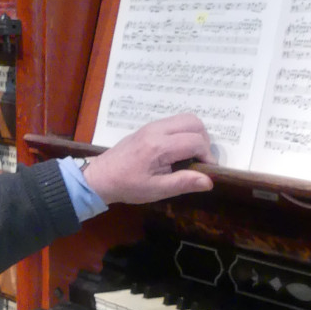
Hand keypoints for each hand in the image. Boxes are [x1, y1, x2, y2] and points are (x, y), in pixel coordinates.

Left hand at [82, 113, 214, 205]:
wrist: (101, 176)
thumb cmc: (128, 186)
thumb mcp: (156, 190)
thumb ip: (183, 183)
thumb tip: (209, 180)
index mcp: (159, 146)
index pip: (196, 141)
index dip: (207, 156)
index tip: (205, 171)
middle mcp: (157, 129)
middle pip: (194, 122)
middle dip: (204, 141)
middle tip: (199, 161)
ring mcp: (152, 125)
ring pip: (185, 119)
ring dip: (195, 135)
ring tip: (190, 156)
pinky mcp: (149, 127)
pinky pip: (174, 122)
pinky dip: (184, 132)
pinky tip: (177, 151)